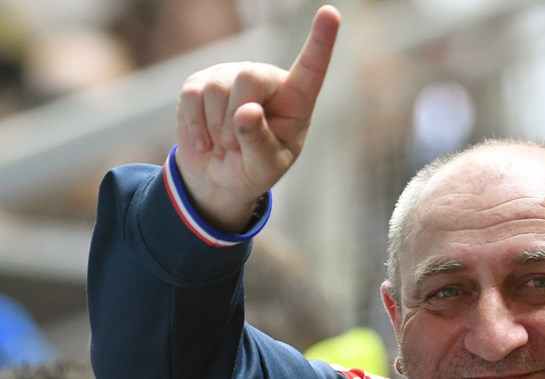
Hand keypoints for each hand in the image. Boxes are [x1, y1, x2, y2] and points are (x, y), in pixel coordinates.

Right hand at [174, 5, 340, 231]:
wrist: (218, 175)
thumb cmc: (253, 170)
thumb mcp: (265, 168)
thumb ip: (260, 144)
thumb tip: (247, 112)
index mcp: (296, 99)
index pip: (311, 67)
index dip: (320, 41)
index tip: (330, 13)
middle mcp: (266, 79)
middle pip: (249, 78)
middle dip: (236, 118)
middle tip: (236, 145)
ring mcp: (231, 75)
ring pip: (216, 89)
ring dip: (216, 129)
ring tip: (224, 143)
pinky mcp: (200, 80)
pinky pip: (191, 96)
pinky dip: (195, 127)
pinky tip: (204, 140)